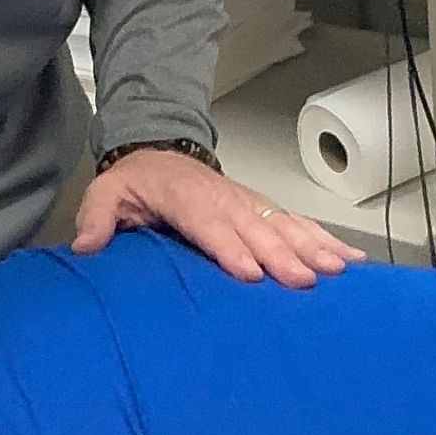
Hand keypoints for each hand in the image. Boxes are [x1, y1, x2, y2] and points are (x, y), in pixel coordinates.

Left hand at [72, 147, 359, 286]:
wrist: (160, 153)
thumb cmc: (135, 183)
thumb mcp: (106, 193)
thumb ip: (97, 217)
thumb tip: (85, 245)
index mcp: (185, 197)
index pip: (209, 225)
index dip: (231, 248)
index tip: (251, 273)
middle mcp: (224, 199)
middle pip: (256, 228)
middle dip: (282, 254)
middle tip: (304, 280)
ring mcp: (248, 203)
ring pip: (284, 225)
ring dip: (313, 247)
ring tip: (338, 270)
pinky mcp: (263, 210)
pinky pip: (298, 224)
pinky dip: (325, 240)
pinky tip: (350, 260)